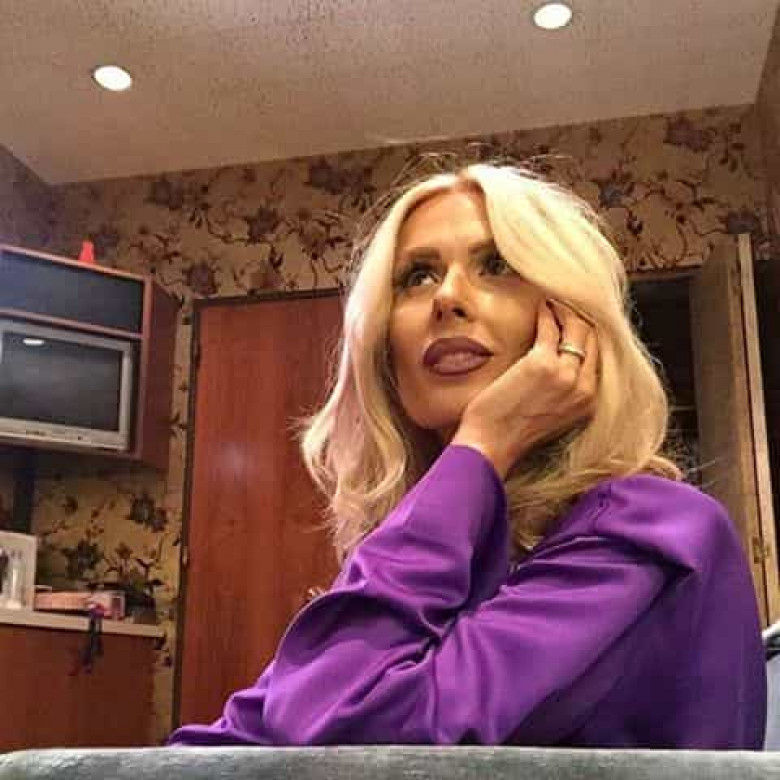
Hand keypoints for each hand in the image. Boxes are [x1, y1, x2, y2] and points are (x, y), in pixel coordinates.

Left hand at [451, 298, 599, 479]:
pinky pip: (551, 327)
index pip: (597, 356)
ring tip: (553, 302)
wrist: (491, 445)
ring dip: (565, 310)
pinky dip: (547, 313)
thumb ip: (562, 392)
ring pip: (576, 328)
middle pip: (592, 338)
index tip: (575, 320)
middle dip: (580, 317)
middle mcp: (584, 387)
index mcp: (589, 401)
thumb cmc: (512, 432)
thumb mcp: (551, 414)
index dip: (586, 334)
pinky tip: (540, 307)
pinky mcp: (542, 363)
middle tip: (564, 304)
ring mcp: (566, 374)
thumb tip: (558, 368)